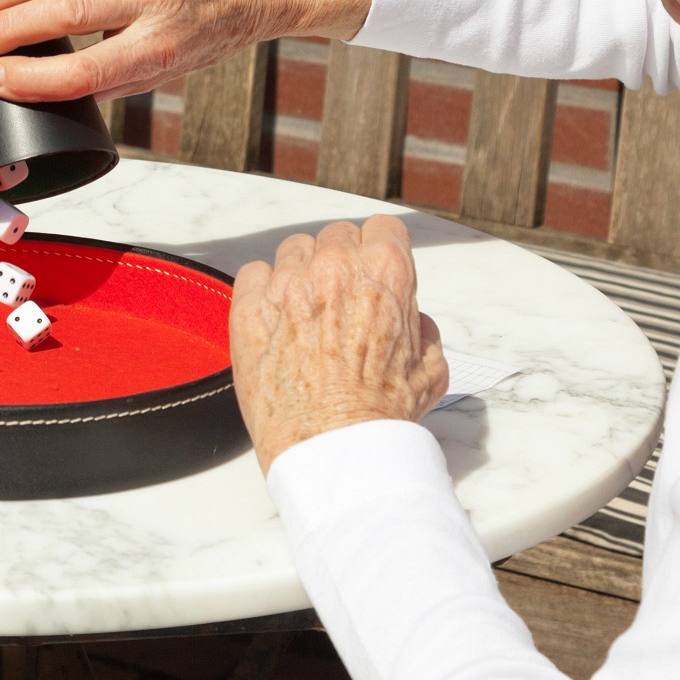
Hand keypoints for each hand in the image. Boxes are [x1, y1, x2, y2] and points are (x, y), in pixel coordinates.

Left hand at [229, 216, 448, 470]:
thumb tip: (413, 320)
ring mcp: (287, 286)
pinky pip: (253, 274)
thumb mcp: (431, 369)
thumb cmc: (379, 417)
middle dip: (342, 263)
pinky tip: (276, 321)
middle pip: (336, 237)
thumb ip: (423, 330)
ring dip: (302, 274)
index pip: (382, 228)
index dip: (380, 252)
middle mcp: (333, 269)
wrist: (333, 451)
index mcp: (384, 273)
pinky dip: (263, 292)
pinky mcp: (248, 308)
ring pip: (293, 251)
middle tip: (342, 301)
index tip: (374, 272)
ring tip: (307, 315)